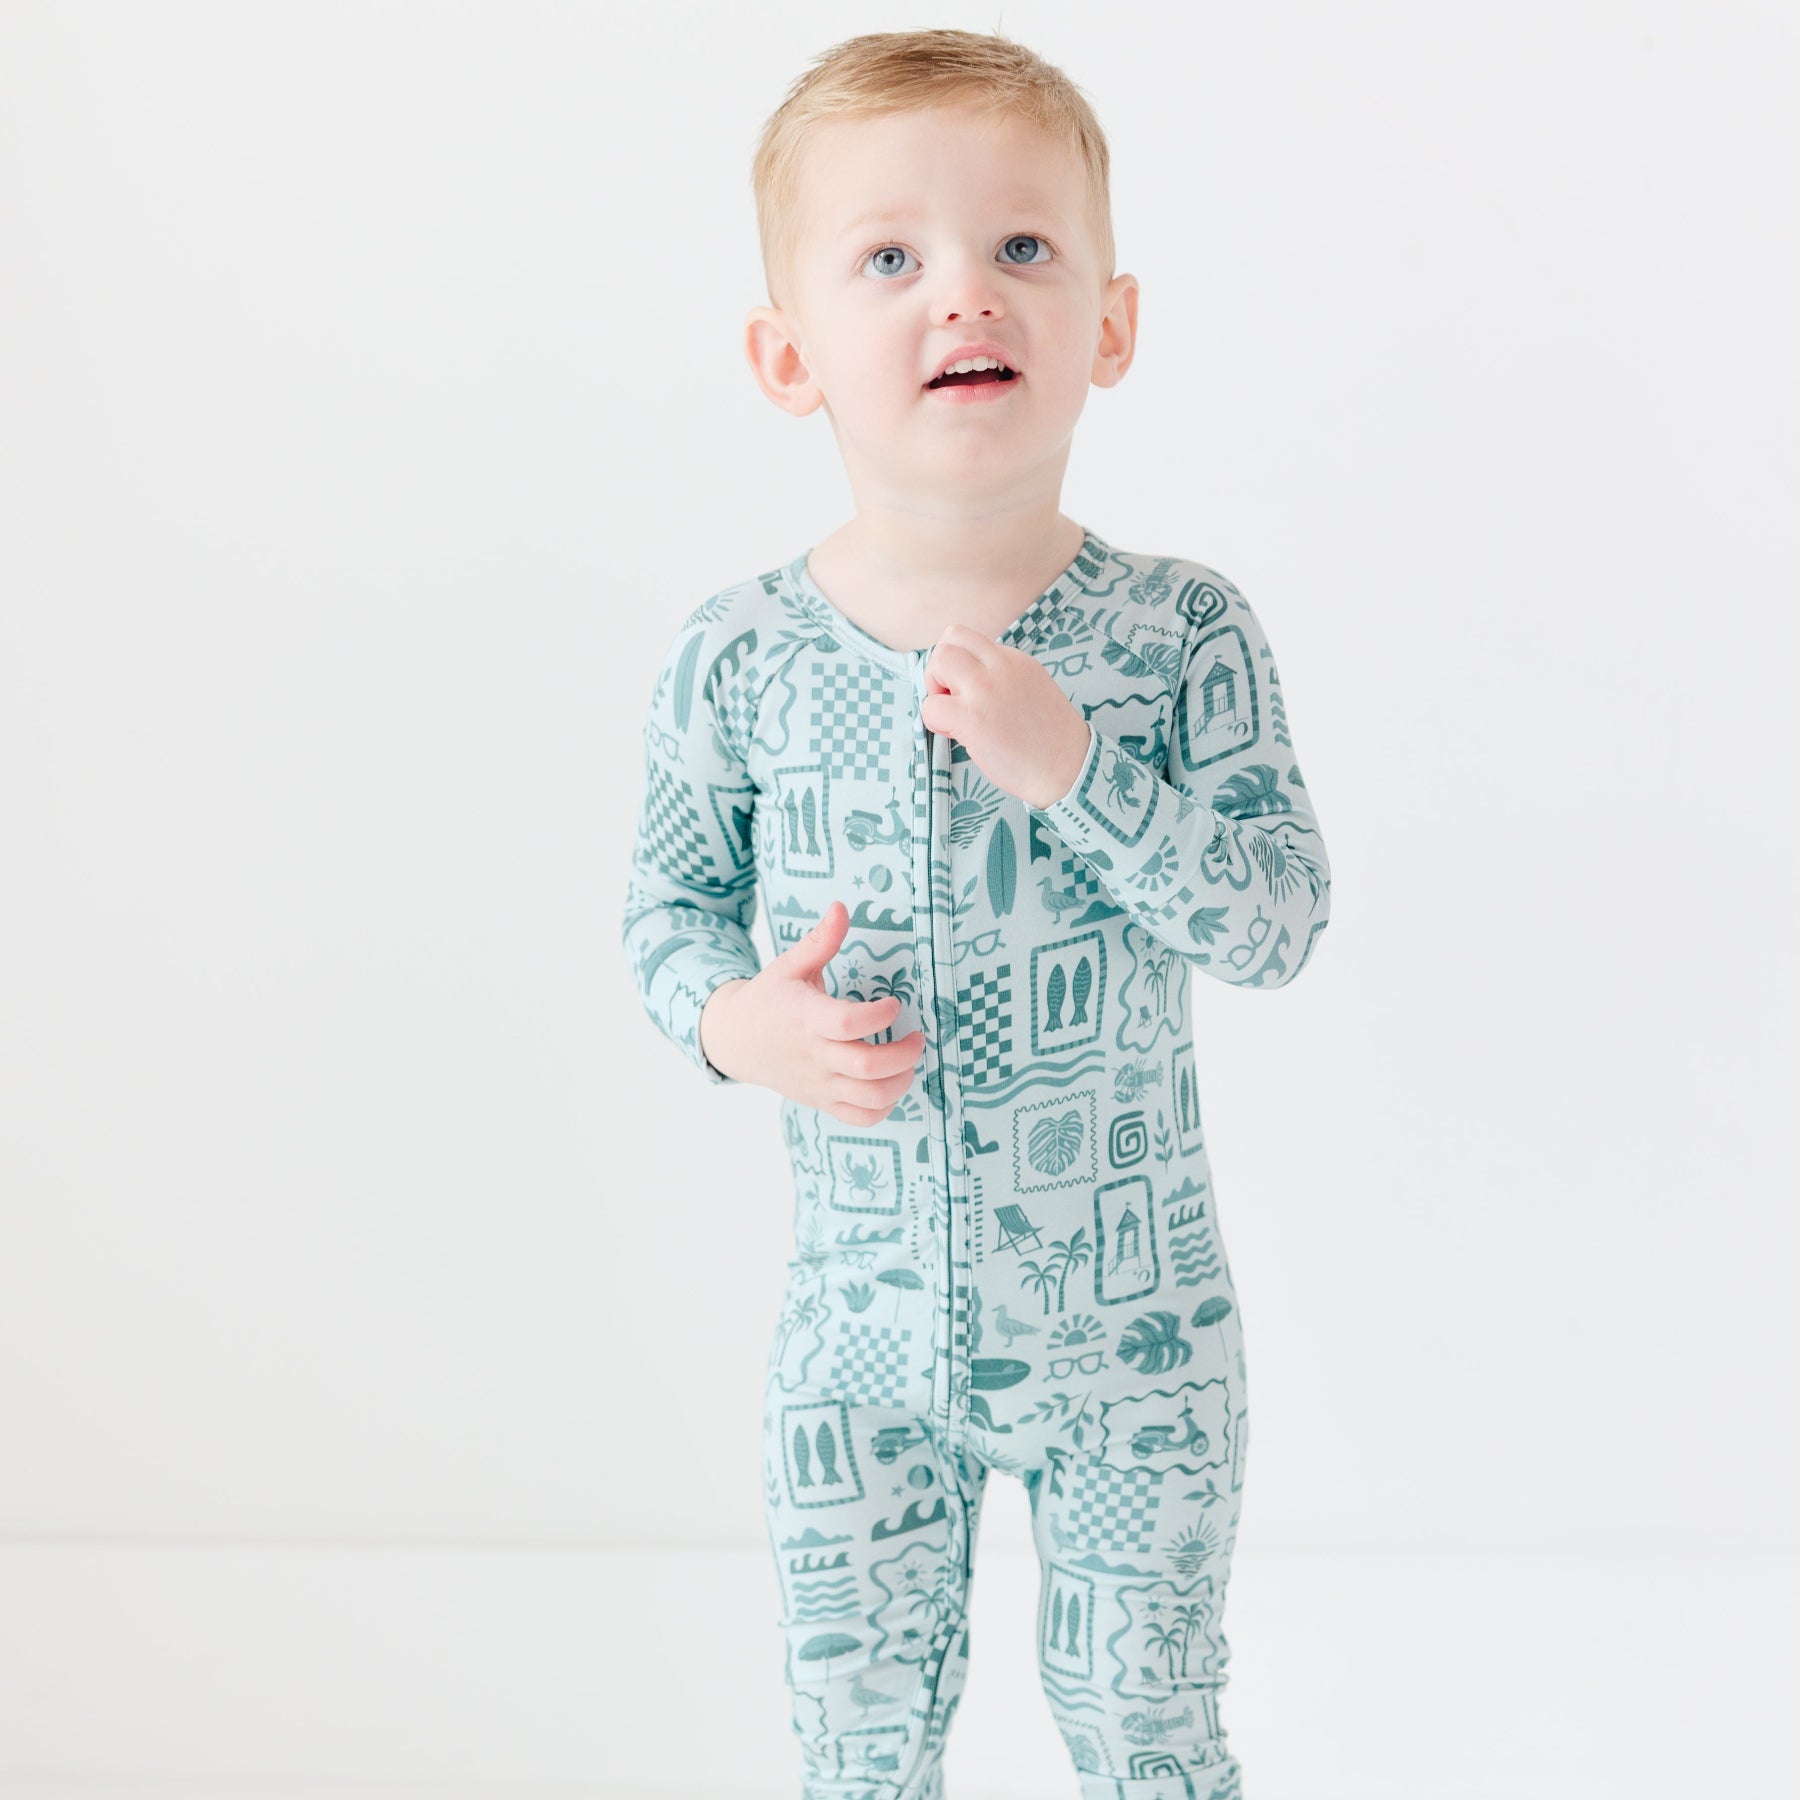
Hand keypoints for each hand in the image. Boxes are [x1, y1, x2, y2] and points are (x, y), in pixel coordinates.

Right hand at [698, 900, 923, 1120]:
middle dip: (905, 1054)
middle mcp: (815, 1056)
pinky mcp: (822, 1100)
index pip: (849, 1023)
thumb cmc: (769, 999)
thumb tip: (842, 906)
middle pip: (867, 1066)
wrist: (736, 1040)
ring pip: (870, 1097)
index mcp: (808, 1019)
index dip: (880, 1014)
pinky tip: (890, 1084)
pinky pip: (859, 1117)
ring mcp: (820, 1083)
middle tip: (917, 1036)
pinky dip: (883, 1107)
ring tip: (909, 1060)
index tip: (893, 1002)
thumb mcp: (790, 965)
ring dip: (901, 1081)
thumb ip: (820, 940)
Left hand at [919, 623, 1091, 808]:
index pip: (968, 639)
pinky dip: (934, 721)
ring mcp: (985, 689)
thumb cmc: (1049, 738)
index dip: (958, 662)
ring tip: (953, 715)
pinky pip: (931, 706)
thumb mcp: (1032, 688)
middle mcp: (1001, 666)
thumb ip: (1002, 677)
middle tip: (952, 699)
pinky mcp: (972, 718)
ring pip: (938, 661)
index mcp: (1015, 659)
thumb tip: (966, 682)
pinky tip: (956, 735)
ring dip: (934, 689)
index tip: (966, 688)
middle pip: (949, 640)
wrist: (1068, 768)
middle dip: (940, 669)